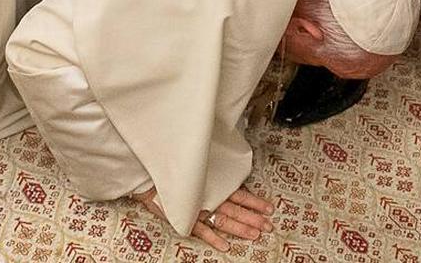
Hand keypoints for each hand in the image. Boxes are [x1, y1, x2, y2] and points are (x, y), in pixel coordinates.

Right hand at [135, 184, 275, 251]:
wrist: (151, 177)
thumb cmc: (177, 173)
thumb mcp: (199, 173)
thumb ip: (215, 178)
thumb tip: (234, 182)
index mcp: (214, 185)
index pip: (239, 195)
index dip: (254, 202)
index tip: (269, 208)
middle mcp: (209, 196)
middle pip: (236, 209)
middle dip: (253, 218)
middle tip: (268, 225)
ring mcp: (199, 208)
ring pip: (223, 219)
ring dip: (240, 228)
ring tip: (255, 235)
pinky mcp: (186, 218)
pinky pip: (201, 231)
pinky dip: (213, 239)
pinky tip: (225, 247)